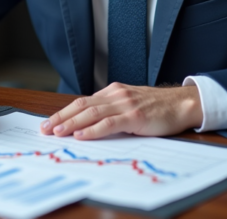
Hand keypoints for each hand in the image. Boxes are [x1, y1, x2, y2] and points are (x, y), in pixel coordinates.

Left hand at [39, 83, 202, 139]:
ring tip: (57, 132)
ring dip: (71, 124)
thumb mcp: (130, 104)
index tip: (49, 123)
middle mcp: (115, 95)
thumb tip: (90, 124)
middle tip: (44, 129)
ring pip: (91, 113)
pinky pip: (109, 123)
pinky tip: (82, 135)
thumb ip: (112, 110)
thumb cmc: (157, 108)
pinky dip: (93, 130)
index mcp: (112, 92)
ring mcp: (125, 104)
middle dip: (60, 117)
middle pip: (81, 106)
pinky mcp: (134, 116)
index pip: (82, 102)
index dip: (63, 112)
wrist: (182, 103)